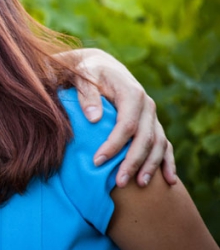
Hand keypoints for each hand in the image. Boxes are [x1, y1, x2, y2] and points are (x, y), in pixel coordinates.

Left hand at [69, 48, 176, 187]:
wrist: (101, 65)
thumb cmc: (88, 72)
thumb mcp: (83, 76)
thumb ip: (87, 95)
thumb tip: (94, 119)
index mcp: (132, 93)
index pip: (126, 125)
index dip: (114, 145)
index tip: (97, 162)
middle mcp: (147, 105)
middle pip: (145, 138)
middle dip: (132, 162)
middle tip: (118, 182)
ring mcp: (152, 116)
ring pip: (158, 144)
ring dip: (150, 165)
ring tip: (138, 184)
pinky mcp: (152, 123)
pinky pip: (165, 144)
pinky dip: (167, 162)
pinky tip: (167, 180)